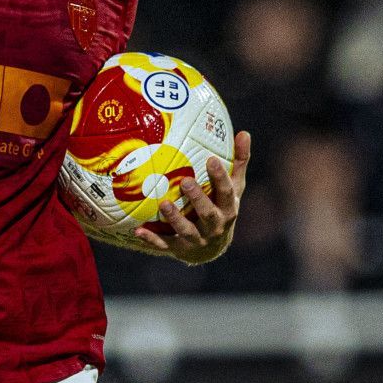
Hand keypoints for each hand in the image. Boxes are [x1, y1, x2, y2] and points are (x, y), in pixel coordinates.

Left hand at [134, 130, 250, 264]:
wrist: (214, 247)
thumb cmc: (222, 206)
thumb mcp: (234, 187)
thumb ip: (238, 161)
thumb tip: (244, 133)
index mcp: (228, 209)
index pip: (227, 192)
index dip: (220, 177)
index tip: (211, 159)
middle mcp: (215, 226)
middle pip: (208, 214)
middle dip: (198, 198)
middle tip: (185, 181)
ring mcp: (198, 239)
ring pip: (186, 230)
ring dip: (175, 218)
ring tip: (163, 204)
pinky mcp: (180, 249)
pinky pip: (165, 244)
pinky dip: (152, 239)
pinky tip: (138, 230)